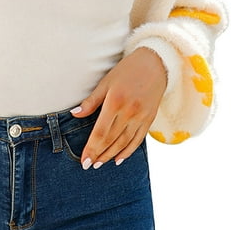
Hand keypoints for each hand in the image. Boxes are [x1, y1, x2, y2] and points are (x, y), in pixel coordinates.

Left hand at [71, 47, 166, 168]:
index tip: (84, 160)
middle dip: (99, 154)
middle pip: (111, 140)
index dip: (91, 148)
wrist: (155, 64)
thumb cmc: (126, 71)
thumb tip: (75, 114)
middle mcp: (129, 112)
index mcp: (115, 102)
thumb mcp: (106, 82)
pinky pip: (138, 139)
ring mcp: (141, 117)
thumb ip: (91, 101)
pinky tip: (119, 159)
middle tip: (89, 165)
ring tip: (100, 164)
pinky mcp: (150, 119)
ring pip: (124, 142)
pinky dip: (128, 151)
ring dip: (111, 155)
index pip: (100, 132)